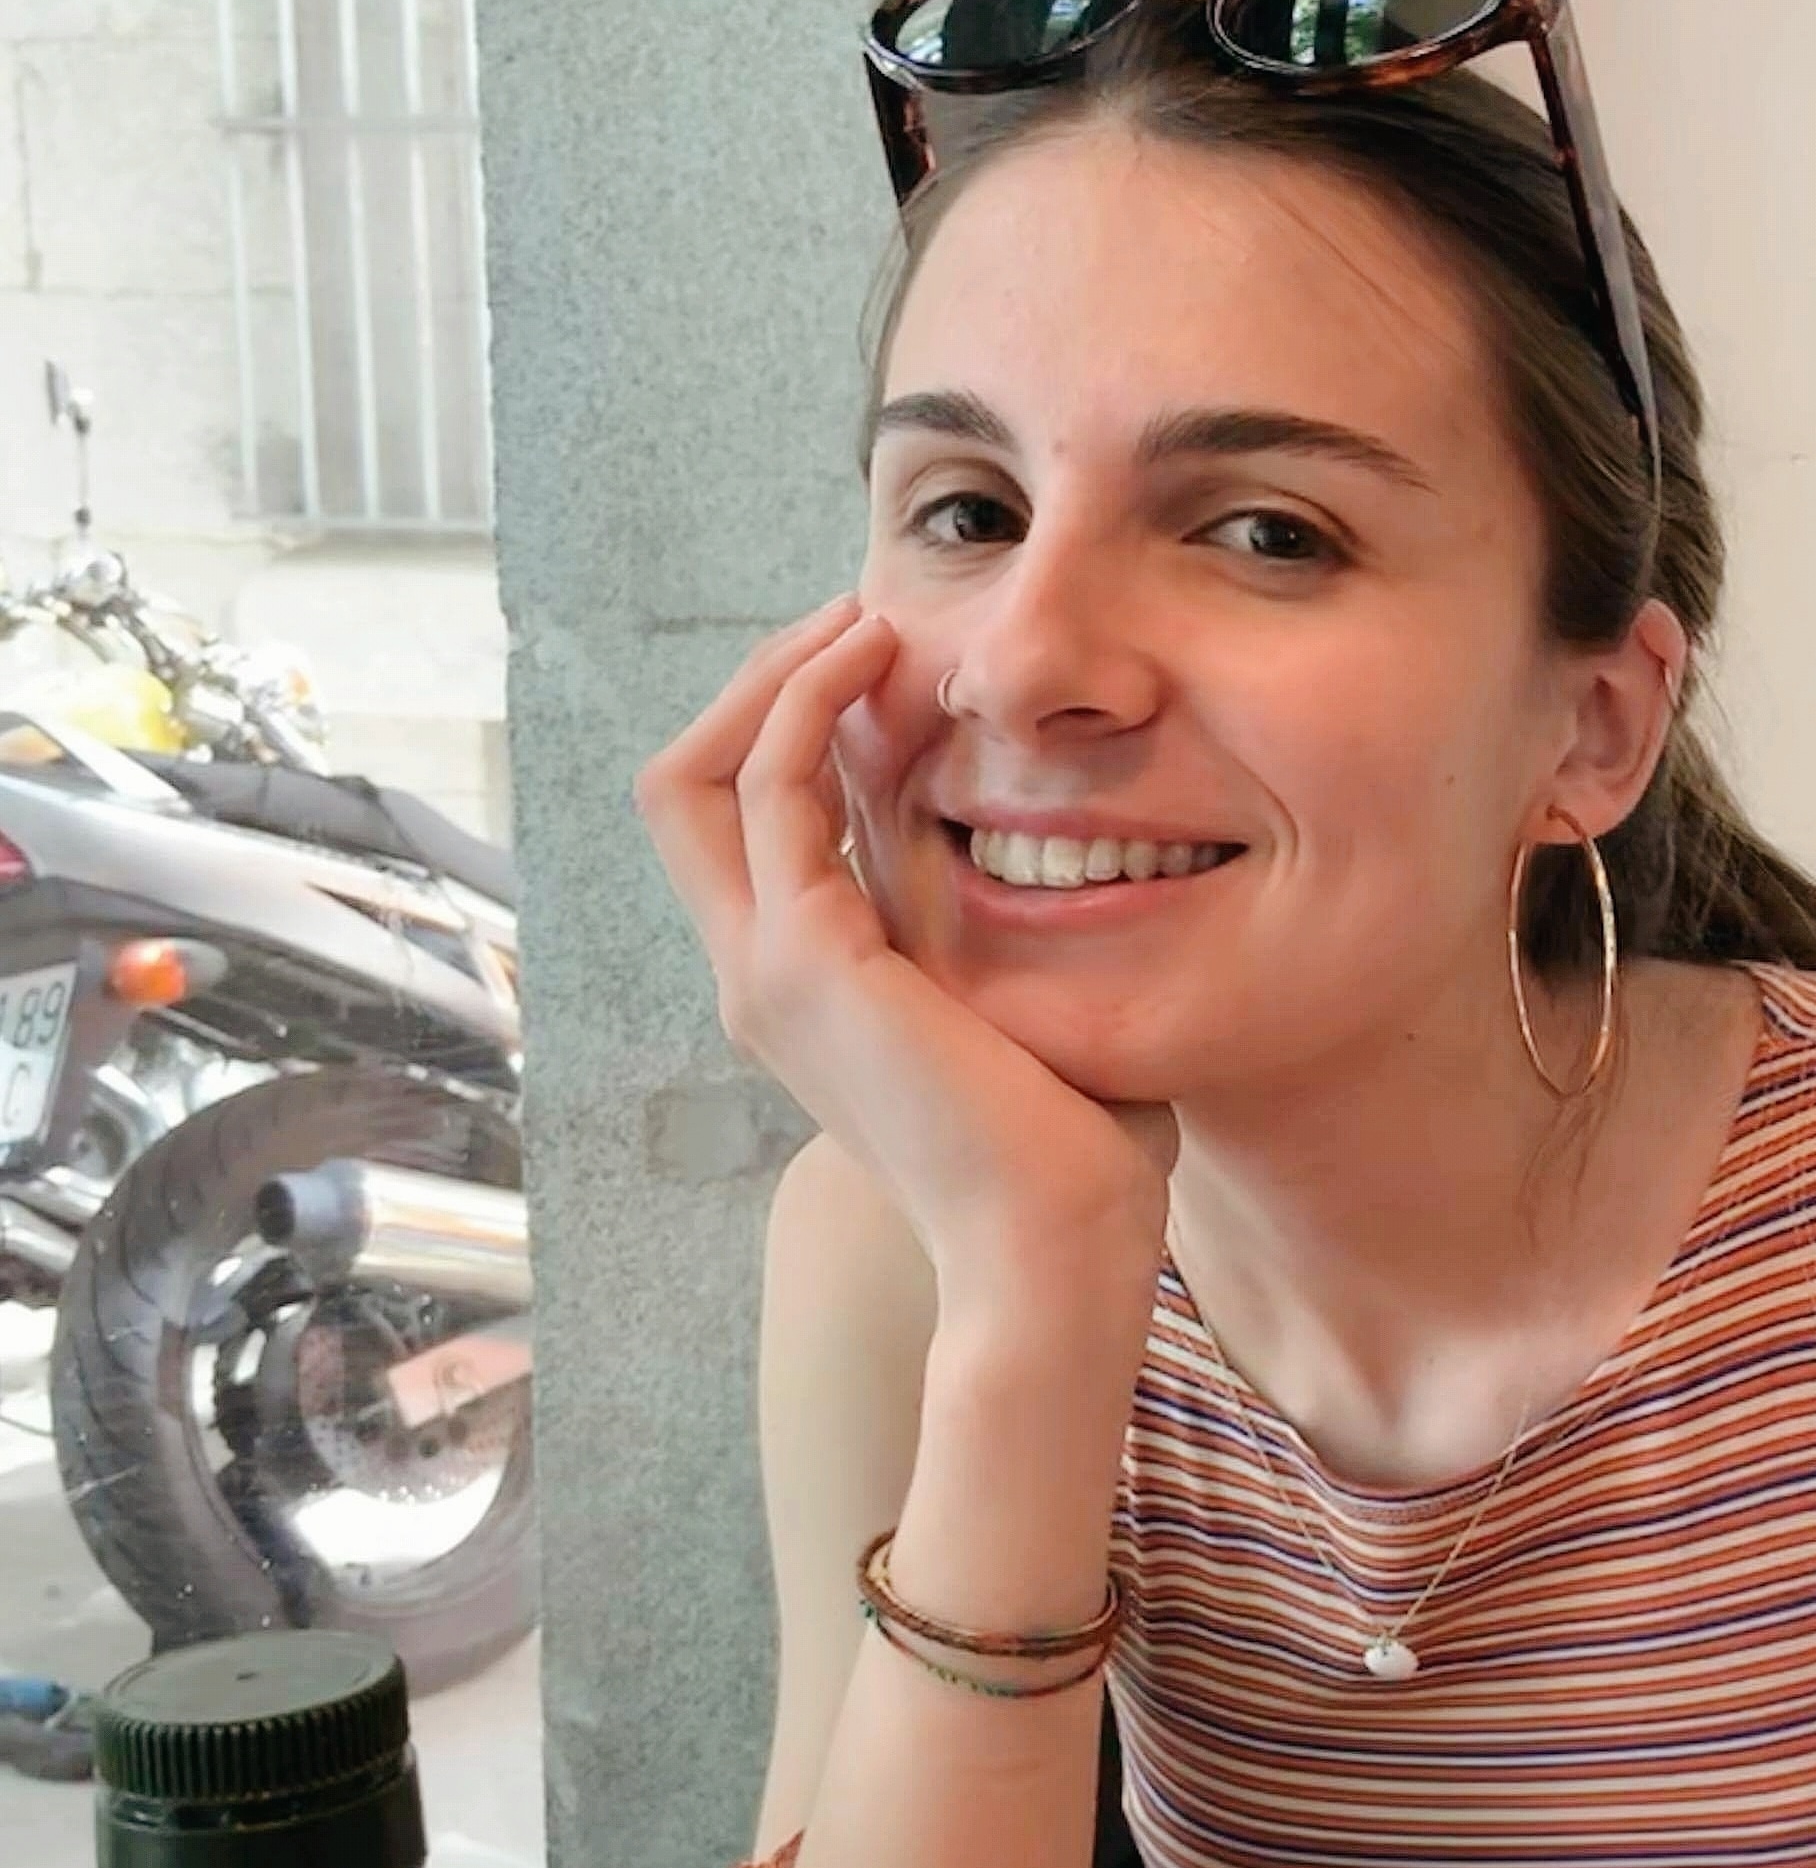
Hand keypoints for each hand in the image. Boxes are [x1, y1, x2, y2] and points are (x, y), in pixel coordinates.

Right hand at [634, 597, 1175, 1312]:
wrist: (1055, 1250)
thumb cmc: (1073, 1154)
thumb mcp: (1021, 1004)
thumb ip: (996, 922)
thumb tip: (1057, 841)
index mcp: (810, 987)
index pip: (752, 822)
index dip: (798, 726)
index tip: (891, 663)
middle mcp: (762, 975)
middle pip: (690, 786)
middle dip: (763, 682)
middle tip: (861, 619)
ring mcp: (766, 970)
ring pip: (701, 771)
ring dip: (781, 675)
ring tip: (869, 617)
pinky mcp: (806, 960)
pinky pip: (772, 788)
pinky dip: (811, 705)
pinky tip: (881, 661)